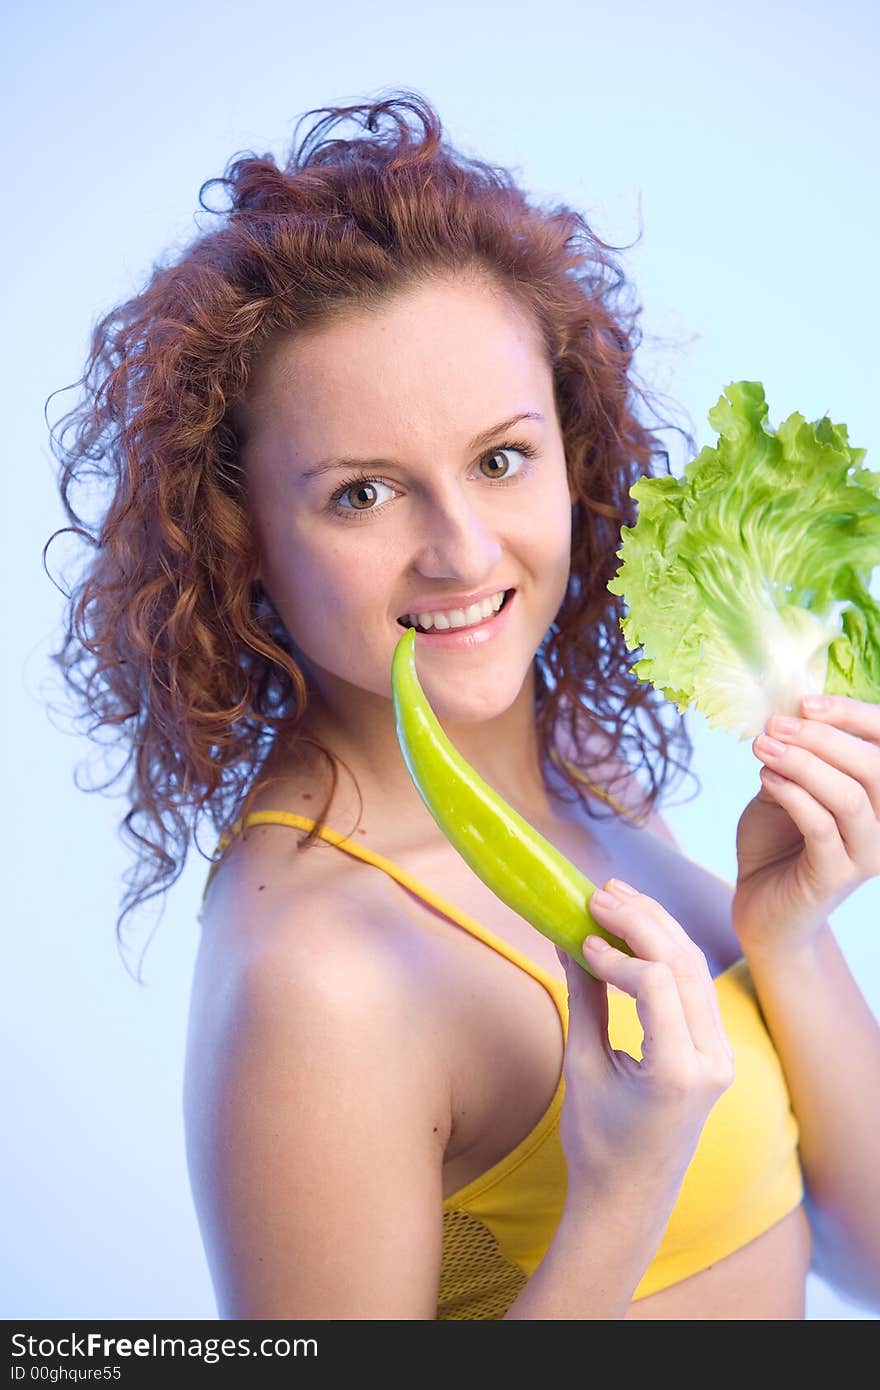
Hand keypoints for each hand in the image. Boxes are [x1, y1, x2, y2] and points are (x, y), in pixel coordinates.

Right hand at [556, 881, 733, 1200]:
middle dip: (641, 921)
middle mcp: (712, 1061)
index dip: (617, 953)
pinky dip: (666, 952)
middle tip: (599, 893)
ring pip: (695, 969)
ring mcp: (722, 1057)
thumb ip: (584, 999)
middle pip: (683, 965)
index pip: (656, 984)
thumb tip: (570, 937)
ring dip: (656, 926)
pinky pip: (695, 987)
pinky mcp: (717, 1052)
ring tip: (617, 896)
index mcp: (678, 1073)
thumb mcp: (584, 1068)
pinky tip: (638, 929)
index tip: (581, 938)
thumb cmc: (596, 1143)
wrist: (631, 1199)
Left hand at [732, 693, 879, 955]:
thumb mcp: (787, 786)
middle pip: (875, 767)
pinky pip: (821, 827)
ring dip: (803, 764)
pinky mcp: (836, 877)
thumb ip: (797, 757)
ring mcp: (866, 854)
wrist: (761, 905)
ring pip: (850, 797)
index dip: (854, 715)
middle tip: (776, 725)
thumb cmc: (778, 841)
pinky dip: (793, 795)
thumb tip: (788, 715)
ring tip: (762, 747)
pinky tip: (765, 778)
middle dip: (824, 738)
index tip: (806, 701)